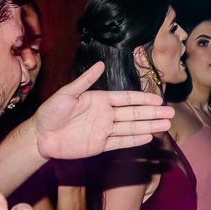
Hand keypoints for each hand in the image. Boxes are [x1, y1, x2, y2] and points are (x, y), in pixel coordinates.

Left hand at [32, 61, 174, 159]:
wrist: (40, 136)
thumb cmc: (50, 112)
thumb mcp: (67, 93)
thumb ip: (85, 81)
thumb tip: (101, 64)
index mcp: (99, 100)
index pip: (126, 99)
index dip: (142, 99)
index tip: (158, 100)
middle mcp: (105, 115)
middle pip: (134, 113)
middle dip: (152, 113)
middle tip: (170, 113)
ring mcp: (104, 130)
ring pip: (131, 128)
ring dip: (149, 126)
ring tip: (166, 125)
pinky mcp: (100, 145)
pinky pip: (120, 142)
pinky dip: (134, 140)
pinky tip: (148, 137)